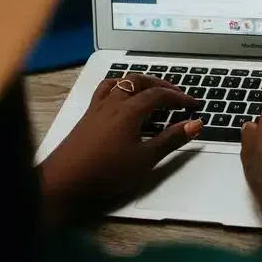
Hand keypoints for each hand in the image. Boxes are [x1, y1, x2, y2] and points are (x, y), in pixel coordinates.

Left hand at [39, 74, 202, 227]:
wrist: (65, 180)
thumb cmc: (107, 171)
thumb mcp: (145, 159)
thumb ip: (171, 139)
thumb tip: (195, 124)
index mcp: (129, 110)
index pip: (159, 95)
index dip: (180, 98)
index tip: (194, 104)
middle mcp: (113, 103)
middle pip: (140, 81)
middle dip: (161, 85)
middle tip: (176, 95)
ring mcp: (97, 107)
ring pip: (121, 82)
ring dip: (139, 82)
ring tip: (151, 90)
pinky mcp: (88, 116)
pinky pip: (105, 90)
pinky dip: (119, 87)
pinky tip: (121, 98)